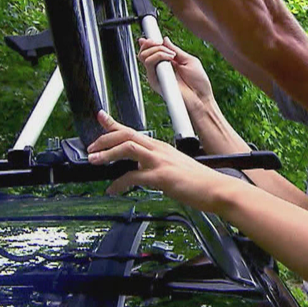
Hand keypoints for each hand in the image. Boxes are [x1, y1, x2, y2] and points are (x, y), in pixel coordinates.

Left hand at [87, 112, 230, 212]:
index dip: (113, 123)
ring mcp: (159, 161)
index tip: (100, 116)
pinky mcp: (161, 176)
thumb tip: (141, 172)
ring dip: (107, 154)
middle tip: (91, 148)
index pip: (132, 130)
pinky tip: (113, 189)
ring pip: (127, 148)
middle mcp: (158, 150)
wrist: (216, 189)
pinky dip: (119, 183)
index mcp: (160, 147)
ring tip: (94, 161)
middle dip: (104, 139)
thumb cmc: (199, 181)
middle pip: (126, 134)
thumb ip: (156, 166)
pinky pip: (133, 176)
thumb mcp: (174, 167)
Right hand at [138, 37, 213, 108]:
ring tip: (172, 55)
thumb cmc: (198, 83)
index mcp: (167, 63)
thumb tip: (164, 39)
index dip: (149, 42)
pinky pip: (149, 65)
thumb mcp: (189, 60)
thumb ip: (175, 50)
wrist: (201, 98)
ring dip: (158, 50)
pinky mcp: (155, 82)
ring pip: (144, 56)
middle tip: (162, 44)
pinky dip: (159, 56)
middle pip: (144, 52)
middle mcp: (159, 69)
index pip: (151, 51)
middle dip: (152, 43)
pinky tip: (171, 59)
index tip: (154, 37)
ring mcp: (156, 76)